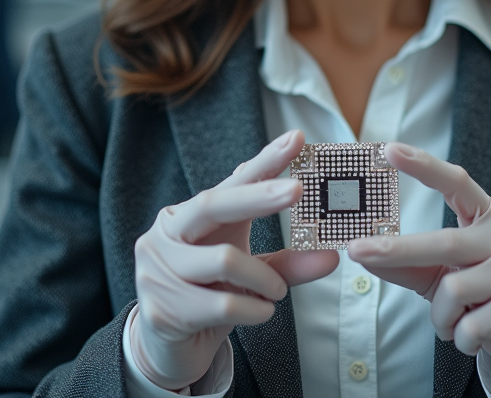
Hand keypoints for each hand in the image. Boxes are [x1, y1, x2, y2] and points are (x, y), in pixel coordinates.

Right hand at [130, 130, 337, 390]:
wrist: (170, 349)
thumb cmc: (213, 297)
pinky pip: (222, 304)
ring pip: (225, 260)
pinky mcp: (158, 308)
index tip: (296, 139)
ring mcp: (157, 270)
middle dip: (258, 196)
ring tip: (276, 292)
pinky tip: (259, 313)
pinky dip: (253, 310)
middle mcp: (168, 233)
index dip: (264, 161)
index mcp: (189, 215)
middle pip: (214, 203)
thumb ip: (288, 264)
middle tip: (297, 190)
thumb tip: (333, 255)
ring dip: (264, 279)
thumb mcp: (252, 275)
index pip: (231, 181)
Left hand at [347, 143, 490, 388]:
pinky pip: (469, 326)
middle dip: (397, 250)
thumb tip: (362, 253)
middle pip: (444, 241)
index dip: (425, 166)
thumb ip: (408, 262)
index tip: (390, 150)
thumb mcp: (444, 273)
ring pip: (453, 291)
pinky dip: (460, 337)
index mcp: (488, 218)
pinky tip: (474, 335)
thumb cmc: (484, 295)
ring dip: (441, 316)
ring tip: (456, 320)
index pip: (458, 183)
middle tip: (356, 250)